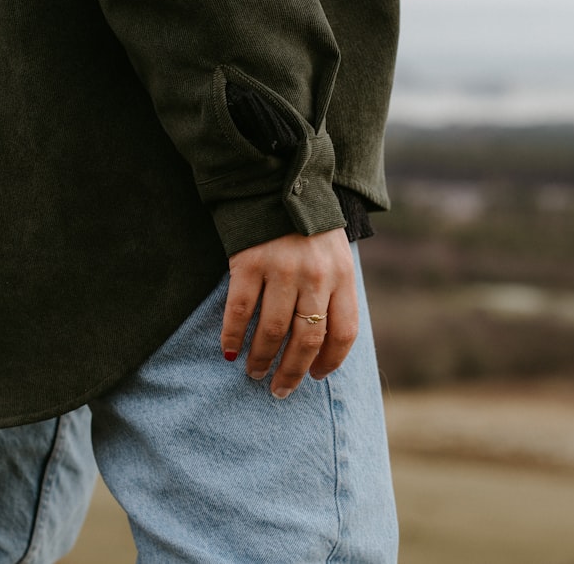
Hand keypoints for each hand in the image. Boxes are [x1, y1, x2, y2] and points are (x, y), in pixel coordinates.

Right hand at [220, 228, 357, 398]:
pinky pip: (240, 310)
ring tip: (254, 372)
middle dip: (292, 371)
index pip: (343, 332)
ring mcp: (282, 268)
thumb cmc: (308, 227)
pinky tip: (230, 351)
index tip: (315, 376)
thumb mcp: (335, 255)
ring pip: (273, 330)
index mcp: (342, 275)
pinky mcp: (249, 261)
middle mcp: (316, 275)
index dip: (330, 361)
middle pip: (308, 339)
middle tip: (280, 390)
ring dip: (262, 359)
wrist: (276, 182)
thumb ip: (334, 292)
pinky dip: (233, 336)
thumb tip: (324, 345)